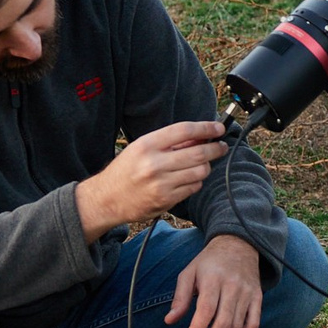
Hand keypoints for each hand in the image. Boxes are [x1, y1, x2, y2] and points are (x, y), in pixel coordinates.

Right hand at [76, 121, 230, 238]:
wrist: (106, 199)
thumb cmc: (125, 170)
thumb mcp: (140, 148)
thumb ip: (168, 142)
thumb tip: (200, 136)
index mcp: (146, 145)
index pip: (184, 130)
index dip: (206, 128)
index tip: (218, 128)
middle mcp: (154, 164)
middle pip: (198, 153)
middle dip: (216, 148)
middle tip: (221, 146)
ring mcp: (161, 184)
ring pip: (200, 171)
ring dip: (206, 166)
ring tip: (202, 163)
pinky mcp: (166, 200)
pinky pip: (193, 188)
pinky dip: (196, 181)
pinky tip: (189, 178)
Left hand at [166, 233, 263, 327]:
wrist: (238, 245)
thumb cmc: (209, 262)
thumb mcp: (189, 273)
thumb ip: (180, 297)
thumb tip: (169, 321)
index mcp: (212, 279)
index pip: (206, 310)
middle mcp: (232, 286)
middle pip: (223, 322)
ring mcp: (247, 293)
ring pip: (237, 326)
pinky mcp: (257, 298)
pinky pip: (254, 322)